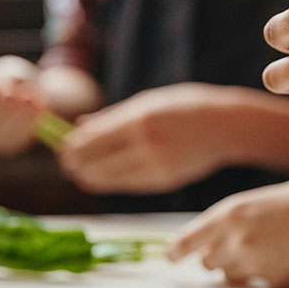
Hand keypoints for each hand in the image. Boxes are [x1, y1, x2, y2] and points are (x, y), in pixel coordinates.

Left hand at [57, 83, 239, 194]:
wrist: (226, 126)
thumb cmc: (185, 107)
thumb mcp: (149, 102)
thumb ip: (113, 116)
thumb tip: (79, 126)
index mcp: (140, 119)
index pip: (92, 139)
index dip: (71, 146)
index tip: (62, 147)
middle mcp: (146, 144)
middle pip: (96, 162)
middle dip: (76, 164)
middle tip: (67, 162)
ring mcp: (156, 166)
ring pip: (109, 179)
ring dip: (90, 176)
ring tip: (80, 173)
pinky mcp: (164, 181)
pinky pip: (128, 185)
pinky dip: (111, 182)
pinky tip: (103, 178)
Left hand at [165, 174, 288, 287]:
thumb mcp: (261, 201)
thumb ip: (234, 221)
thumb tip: (216, 242)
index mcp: (230, 214)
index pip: (188, 241)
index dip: (177, 251)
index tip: (171, 257)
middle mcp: (236, 241)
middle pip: (207, 262)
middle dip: (217, 256)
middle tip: (240, 246)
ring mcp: (254, 266)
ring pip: (231, 276)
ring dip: (240, 268)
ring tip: (269, 250)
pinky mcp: (274, 284)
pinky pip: (256, 286)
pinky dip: (263, 277)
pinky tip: (285, 259)